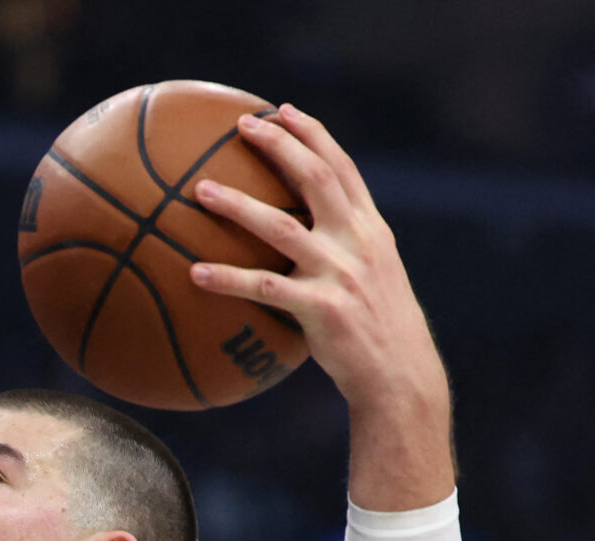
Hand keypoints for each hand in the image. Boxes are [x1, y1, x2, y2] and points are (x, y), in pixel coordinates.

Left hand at [189, 107, 449, 421]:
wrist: (399, 376)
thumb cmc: (377, 331)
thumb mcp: (373, 278)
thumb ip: (345, 250)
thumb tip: (302, 237)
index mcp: (371, 229)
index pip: (343, 168)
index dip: (313, 134)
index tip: (283, 111)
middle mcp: (358, 242)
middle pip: (315, 177)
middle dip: (279, 145)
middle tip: (241, 125)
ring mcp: (340, 273)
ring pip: (281, 227)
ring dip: (238, 205)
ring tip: (201, 190)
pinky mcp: (322, 309)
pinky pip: (264, 288)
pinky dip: (227, 278)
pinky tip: (194, 272)